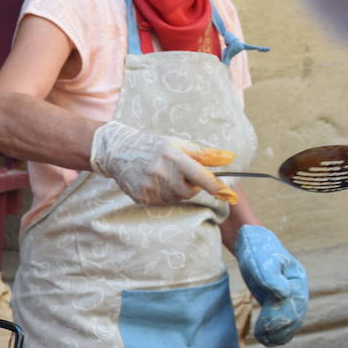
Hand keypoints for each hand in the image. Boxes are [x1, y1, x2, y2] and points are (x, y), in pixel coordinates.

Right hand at [90, 121, 237, 204]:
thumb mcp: (178, 144)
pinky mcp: (140, 196)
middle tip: (180, 174)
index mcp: (172, 155)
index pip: (200, 176)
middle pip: (188, 191)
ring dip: (176, 191)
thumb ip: (204, 153)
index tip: (229, 194)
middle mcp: (160, 171)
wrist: (117, 151)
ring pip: (175, 198)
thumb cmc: (152, 145)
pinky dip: (163, 195)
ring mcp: (148, 186)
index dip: (216, 186)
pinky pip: (161, 202)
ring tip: (164, 177)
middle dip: (190, 186)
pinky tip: (153, 183)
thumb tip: (230, 158)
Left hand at [236, 225, 307, 345]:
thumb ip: (271, 276)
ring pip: (291, 319)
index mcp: (297, 280)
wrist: (253, 242)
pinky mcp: (278, 298)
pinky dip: (277, 329)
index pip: (290, 305)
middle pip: (294, 315)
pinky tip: (268, 338)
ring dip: (280, 332)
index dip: (278, 318)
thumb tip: (282, 294)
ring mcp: (289, 294)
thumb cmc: (258, 250)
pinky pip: (283, 317)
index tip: (264, 328)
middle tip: (264, 338)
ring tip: (265, 341)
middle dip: (280, 329)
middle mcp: (297, 289)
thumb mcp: (263, 261)